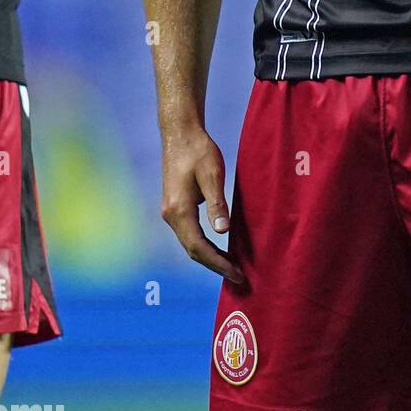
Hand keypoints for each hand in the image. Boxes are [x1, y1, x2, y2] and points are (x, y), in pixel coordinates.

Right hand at [160, 124, 244, 283]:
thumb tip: (223, 232)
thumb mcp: (212, 175)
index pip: (199, 248)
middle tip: (239, 276)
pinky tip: (220, 247)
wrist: (180, 133)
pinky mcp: (176, 207)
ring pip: (191, 244)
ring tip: (232, 266)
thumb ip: (217, 204)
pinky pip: (190, 234)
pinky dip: (205, 245)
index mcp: (179, 211)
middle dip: (216, 265)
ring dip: (210, 257)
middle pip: (193, 251)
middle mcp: (171, 216)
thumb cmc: (198, 150)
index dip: (219, 263)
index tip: (237, 274)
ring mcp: (171, 212)